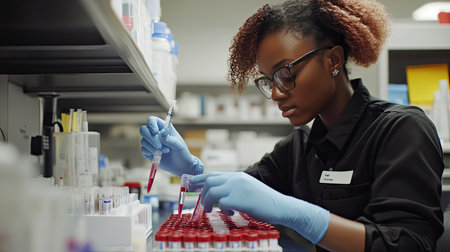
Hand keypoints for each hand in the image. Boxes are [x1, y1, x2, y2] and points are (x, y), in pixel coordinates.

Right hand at [140, 116, 203, 175]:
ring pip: (143, 141)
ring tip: (165, 151)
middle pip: (143, 130)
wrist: (180, 166)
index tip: (156, 132)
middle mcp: (155, 134)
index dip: (151, 124)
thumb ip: (170, 139)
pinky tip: (159, 156)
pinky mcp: (148, 152)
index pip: (152, 120)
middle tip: (159, 146)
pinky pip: (144, 150)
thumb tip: (161, 133)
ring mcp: (151, 143)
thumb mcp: (179, 146)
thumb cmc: (181, 153)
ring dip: (153, 147)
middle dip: (150, 138)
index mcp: (163, 128)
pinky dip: (151, 152)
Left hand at [190, 172, 329, 243]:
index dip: (199, 179)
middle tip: (201, 205)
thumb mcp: (247, 190)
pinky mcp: (240, 198)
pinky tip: (232, 213)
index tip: (190, 185)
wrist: (281, 206)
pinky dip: (223, 209)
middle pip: (209, 181)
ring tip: (213, 211)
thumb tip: (216, 196)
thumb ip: (233, 189)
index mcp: (237, 176)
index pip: (213, 174)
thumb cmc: (264, 202)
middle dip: (201, 193)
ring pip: (212, 191)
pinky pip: (222, 203)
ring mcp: (238, 187)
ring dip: (208, 203)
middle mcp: (236, 179)